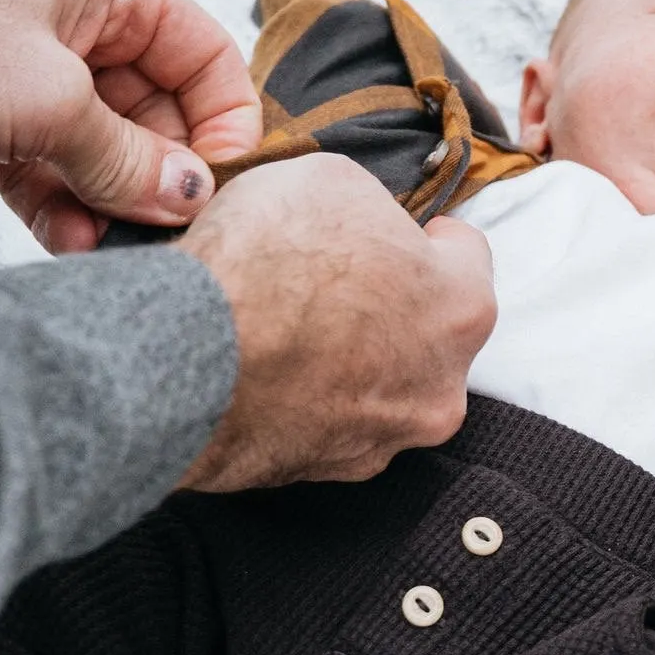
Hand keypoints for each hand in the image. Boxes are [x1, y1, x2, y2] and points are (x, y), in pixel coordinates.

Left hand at [0, 0, 263, 253]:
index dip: (223, 122)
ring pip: (97, 150)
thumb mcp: (47, 98)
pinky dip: (58, 209)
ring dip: (107, 202)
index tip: (221, 187)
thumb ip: (126, 155)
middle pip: (154, 111)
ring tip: (110, 249)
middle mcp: (72, 26)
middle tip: (164, 236)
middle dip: (160, 175)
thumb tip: (189, 196)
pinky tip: (67, 243)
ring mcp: (22, 76)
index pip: (201, 56)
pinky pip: (43, 172)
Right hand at [175, 155, 497, 489]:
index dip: (429, 234)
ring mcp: (384, 441)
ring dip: (351, 359)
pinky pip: (328, 424)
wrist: (185, 360)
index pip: (469, 257)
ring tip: (291, 329)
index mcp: (462, 310)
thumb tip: (361, 224)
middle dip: (392, 304)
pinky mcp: (325, 474)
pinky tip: (268, 371)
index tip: (404, 230)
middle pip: (428, 333)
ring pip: (381, 387)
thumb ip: (368, 207)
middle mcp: (440, 389)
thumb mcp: (330, 180)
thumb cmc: (267, 261)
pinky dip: (308, 400)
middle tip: (335, 278)